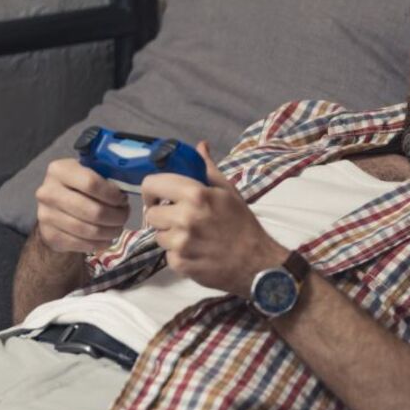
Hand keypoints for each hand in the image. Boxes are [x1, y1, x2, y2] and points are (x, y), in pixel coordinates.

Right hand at [35, 159, 129, 253]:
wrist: (55, 208)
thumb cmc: (80, 187)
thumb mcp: (90, 173)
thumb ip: (106, 177)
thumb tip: (126, 190)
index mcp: (59, 170)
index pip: (92, 183)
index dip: (113, 195)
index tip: (123, 199)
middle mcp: (47, 192)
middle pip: (94, 211)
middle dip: (117, 216)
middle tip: (124, 216)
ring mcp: (45, 215)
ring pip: (90, 230)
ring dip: (111, 231)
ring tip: (118, 227)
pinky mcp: (49, 235)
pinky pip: (82, 244)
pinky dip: (100, 243)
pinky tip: (107, 238)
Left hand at [142, 142, 286, 296]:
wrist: (257, 263)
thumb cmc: (243, 225)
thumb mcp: (229, 192)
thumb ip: (208, 169)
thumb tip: (200, 146)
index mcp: (196, 195)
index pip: (152, 184)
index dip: (152, 191)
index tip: (159, 197)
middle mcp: (185, 218)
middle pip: (151, 214)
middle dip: (163, 215)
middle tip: (182, 219)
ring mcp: (181, 243)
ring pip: (158, 235)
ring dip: (171, 235)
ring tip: (193, 237)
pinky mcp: (180, 264)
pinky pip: (168, 255)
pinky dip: (179, 254)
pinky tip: (197, 252)